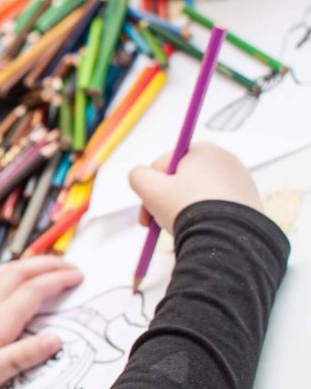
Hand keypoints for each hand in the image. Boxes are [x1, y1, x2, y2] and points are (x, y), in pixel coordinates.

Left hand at [0, 257, 81, 388]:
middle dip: (47, 264)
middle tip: (73, 265)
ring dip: (27, 264)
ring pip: (2, 273)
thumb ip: (23, 357)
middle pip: (18, 273)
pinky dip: (8, 272)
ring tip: (48, 264)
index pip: (32, 291)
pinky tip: (9, 278)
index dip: (58, 279)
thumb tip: (57, 338)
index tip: (81, 276)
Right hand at [129, 142, 262, 234]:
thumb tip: (140, 175)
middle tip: (155, 223)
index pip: (165, 164)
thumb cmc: (186, 208)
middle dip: (166, 200)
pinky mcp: (251, 204)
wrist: (228, 238)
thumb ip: (138, 175)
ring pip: (200, 195)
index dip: (151, 185)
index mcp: (204, 150)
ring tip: (180, 229)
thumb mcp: (149, 188)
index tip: (146, 207)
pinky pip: (218, 208)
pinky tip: (200, 233)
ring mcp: (242, 182)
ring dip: (184, 210)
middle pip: (183, 179)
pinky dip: (206, 218)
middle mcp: (226, 161)